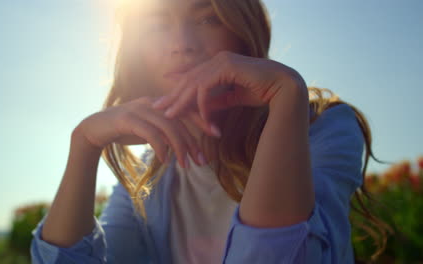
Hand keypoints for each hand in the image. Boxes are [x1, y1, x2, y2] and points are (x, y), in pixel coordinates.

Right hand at [74, 96, 218, 167]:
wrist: (94, 129)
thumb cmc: (124, 130)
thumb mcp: (148, 129)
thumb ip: (165, 132)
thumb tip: (184, 144)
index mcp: (159, 103)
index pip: (186, 109)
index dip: (202, 120)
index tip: (217, 134)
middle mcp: (151, 103)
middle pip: (180, 120)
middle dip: (193, 141)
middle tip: (202, 161)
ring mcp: (139, 109)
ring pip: (168, 127)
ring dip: (180, 148)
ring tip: (186, 166)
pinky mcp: (127, 119)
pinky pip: (151, 133)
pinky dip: (161, 148)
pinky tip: (165, 161)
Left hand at [151, 50, 305, 124]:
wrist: (283, 88)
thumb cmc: (263, 92)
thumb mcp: (233, 98)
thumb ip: (218, 101)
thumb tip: (203, 110)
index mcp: (220, 64)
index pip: (193, 75)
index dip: (177, 86)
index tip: (165, 98)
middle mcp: (218, 60)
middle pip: (189, 79)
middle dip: (173, 95)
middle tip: (157, 107)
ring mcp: (222, 61)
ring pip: (194, 83)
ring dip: (182, 101)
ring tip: (170, 115)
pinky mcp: (226, 68)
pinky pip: (206, 88)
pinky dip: (202, 105)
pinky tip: (201, 119)